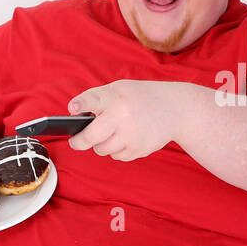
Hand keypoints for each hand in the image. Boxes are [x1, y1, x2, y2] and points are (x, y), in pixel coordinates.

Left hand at [66, 80, 188, 161]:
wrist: (175, 108)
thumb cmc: (139, 97)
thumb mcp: (118, 89)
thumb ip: (96, 100)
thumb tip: (74, 117)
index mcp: (117, 97)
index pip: (94, 100)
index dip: (81, 104)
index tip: (71, 109)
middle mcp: (124, 117)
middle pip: (91, 138)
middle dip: (79, 142)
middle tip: (75, 141)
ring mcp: (132, 136)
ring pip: (102, 150)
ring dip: (101, 144)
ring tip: (110, 133)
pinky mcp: (139, 150)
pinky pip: (117, 156)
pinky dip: (117, 150)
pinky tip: (126, 138)